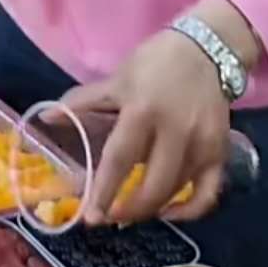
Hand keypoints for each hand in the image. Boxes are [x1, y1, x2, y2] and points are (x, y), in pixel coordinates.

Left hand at [60, 29, 230, 224]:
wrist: (206, 49)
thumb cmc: (155, 62)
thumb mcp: (117, 78)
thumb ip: (83, 102)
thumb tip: (46, 118)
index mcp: (143, 110)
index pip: (121, 159)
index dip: (105, 190)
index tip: (91, 217)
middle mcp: (176, 131)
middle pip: (154, 185)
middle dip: (129, 209)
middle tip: (109, 217)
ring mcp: (203, 144)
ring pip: (177, 190)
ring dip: (152, 208)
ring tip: (129, 211)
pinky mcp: (221, 151)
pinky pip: (208, 192)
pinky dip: (190, 210)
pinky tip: (169, 212)